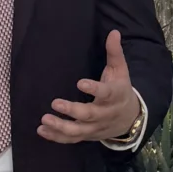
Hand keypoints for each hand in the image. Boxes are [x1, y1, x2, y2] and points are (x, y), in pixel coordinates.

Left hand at [38, 29, 142, 145]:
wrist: (130, 118)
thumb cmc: (121, 89)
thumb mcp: (121, 71)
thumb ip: (115, 53)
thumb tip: (114, 32)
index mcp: (115, 96)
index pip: (105, 93)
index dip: (94, 89)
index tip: (79, 83)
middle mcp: (105, 114)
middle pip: (89, 115)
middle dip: (72, 110)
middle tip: (54, 103)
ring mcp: (96, 127)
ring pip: (78, 131)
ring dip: (61, 127)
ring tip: (44, 119)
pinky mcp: (87, 135)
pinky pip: (72, 139)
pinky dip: (57, 137)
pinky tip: (42, 130)